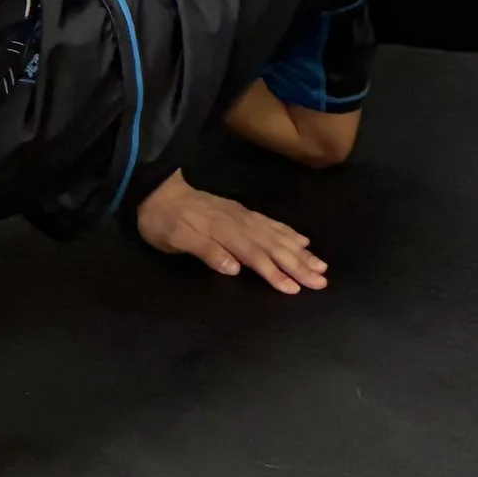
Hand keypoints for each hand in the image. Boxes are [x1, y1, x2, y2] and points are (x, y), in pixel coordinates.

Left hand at [134, 169, 326, 295]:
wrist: (156, 188)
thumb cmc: (162, 221)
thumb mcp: (174, 238)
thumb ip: (205, 251)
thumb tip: (235, 268)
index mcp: (223, 232)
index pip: (254, 256)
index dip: (274, 273)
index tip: (294, 288)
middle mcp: (238, 223)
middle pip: (272, 246)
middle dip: (298, 265)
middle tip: (321, 281)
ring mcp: (241, 216)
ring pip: (276, 235)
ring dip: (300, 251)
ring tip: (321, 265)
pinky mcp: (241, 212)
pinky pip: (270, 223)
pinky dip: (289, 233)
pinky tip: (302, 241)